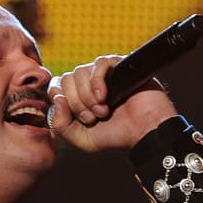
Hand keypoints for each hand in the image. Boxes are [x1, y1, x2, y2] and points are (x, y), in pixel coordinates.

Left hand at [48, 55, 176, 151]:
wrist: (145, 132)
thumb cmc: (117, 135)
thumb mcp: (82, 139)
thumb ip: (61, 125)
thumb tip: (57, 98)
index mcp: (78, 96)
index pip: (56, 86)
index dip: (62, 101)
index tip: (79, 118)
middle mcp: (89, 82)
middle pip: (66, 79)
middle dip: (76, 103)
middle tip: (93, 118)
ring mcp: (104, 73)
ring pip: (79, 72)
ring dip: (88, 97)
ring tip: (103, 111)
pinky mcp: (119, 65)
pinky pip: (99, 64)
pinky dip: (97, 82)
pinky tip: (105, 97)